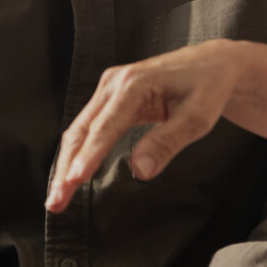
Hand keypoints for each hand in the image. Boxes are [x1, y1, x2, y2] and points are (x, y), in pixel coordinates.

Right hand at [47, 42, 247, 212]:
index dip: (89, 156)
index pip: (105, 127)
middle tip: (56, 202)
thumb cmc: (207, 88)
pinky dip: (76, 153)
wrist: (211, 64)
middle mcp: (114, 83)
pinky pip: (87, 127)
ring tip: (57, 198)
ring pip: (78, 130)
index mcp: (135, 84)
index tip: (75, 181)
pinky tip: (70, 175)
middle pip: (81, 130)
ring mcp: (109, 89)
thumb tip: (140, 171)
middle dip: (66, 168)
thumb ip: (167, 143)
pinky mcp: (110, 98)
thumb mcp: (198, 117)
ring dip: (66, 164)